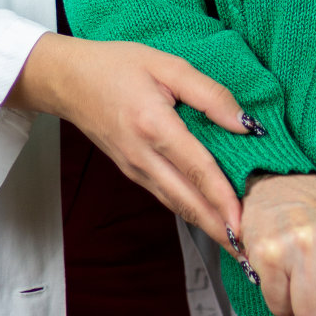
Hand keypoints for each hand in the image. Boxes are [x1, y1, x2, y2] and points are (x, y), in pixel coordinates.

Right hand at [8, 32, 246, 248]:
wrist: (67, 79)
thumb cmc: (116, 65)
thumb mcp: (167, 65)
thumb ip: (208, 94)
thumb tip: (245, 123)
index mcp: (154, 125)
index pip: (197, 170)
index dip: (223, 199)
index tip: (243, 224)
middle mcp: (142, 155)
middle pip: (187, 200)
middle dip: (218, 228)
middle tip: (248, 250)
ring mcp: (134, 167)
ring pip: (175, 204)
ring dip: (205, 224)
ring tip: (234, 240)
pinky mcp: (130, 171)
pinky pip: (164, 195)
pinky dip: (188, 209)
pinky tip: (206, 215)